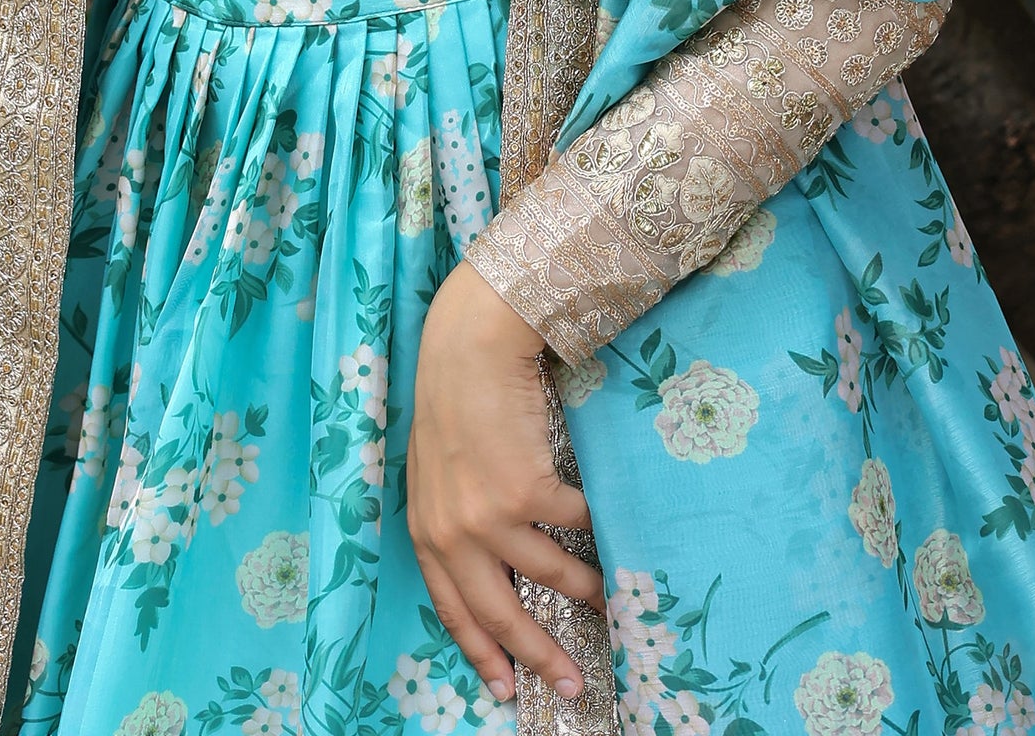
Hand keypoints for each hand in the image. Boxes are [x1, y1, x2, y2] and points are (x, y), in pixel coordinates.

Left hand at [406, 260, 603, 704]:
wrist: (468, 346)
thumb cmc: (454, 400)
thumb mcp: (438, 473)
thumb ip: (457, 520)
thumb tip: (497, 563)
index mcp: (427, 533)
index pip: (454, 610)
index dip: (482, 652)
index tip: (505, 687)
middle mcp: (453, 534)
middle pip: (499, 613)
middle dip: (538, 654)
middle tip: (571, 683)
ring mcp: (489, 515)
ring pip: (548, 573)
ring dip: (584, 590)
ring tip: (607, 600)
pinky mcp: (525, 490)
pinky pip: (573, 524)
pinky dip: (594, 528)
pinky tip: (607, 527)